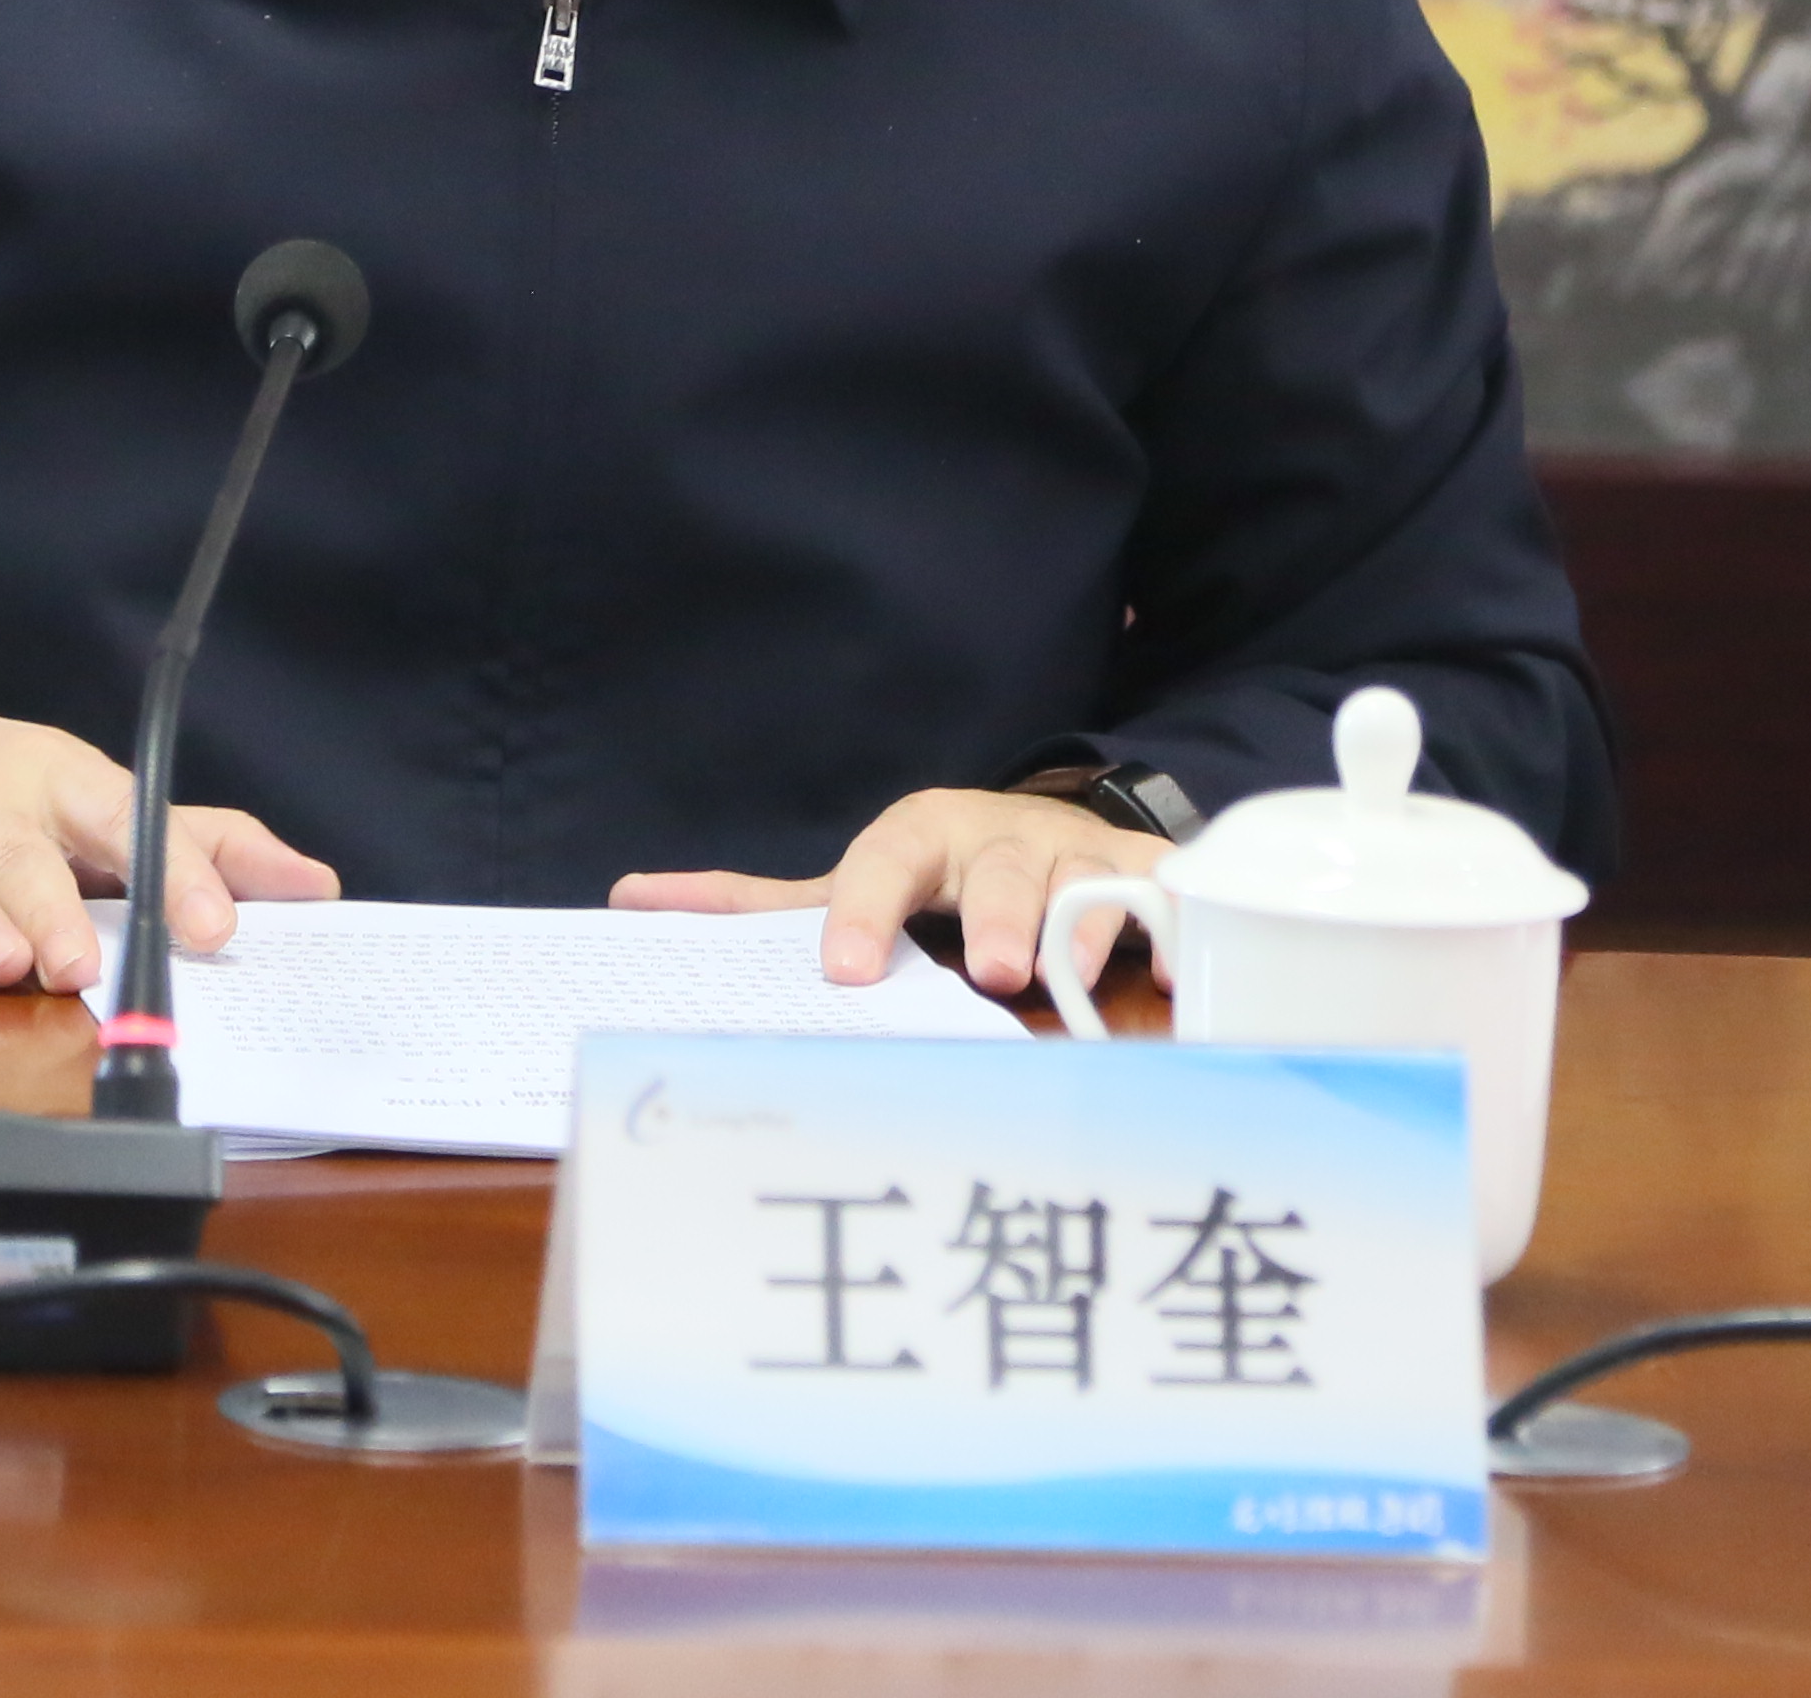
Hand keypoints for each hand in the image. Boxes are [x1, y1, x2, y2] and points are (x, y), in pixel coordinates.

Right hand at [0, 708, 335, 990]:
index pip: (124, 818)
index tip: (216, 925)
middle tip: (83, 966)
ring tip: (2, 963)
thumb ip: (200, 846)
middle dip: (54, 907)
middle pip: (21, 850)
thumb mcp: (94, 810)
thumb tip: (314, 885)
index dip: (173, 869)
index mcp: (58, 778)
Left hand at [612, 789, 1171, 996]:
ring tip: (1076, 977)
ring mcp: (1076, 854)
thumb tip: (629, 901)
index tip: (845, 969)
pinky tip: (1181, 975)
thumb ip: (755, 905)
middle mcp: (1002, 837)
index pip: (883, 862)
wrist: (1040, 835)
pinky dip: (1180, 927)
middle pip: (1001, 870)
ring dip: (1085, 926)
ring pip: (1088, 879)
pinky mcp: (1143, 874)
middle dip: (1000, 918)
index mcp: (921, 837)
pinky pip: (1169, 894)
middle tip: (995, 973)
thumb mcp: (853, 883)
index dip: (864, 911)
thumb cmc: (935, 878)